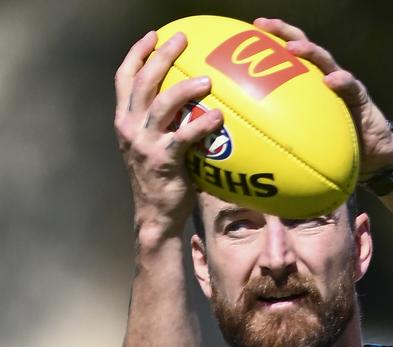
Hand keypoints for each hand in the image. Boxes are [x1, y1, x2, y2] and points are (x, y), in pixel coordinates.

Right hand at [114, 31, 223, 233]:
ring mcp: (145, 144)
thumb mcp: (153, 147)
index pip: (125, 78)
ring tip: (207, 80)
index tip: (153, 35)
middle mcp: (130, 128)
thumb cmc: (161, 181)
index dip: (137, 53)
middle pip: (143, 81)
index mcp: (124, 121)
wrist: (155, 216)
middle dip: (161, 56)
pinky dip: (202, 124)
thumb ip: (164, 125)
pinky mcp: (164, 161)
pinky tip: (218, 116)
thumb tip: (193, 103)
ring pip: (162, 104)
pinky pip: (184, 136)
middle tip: (182, 39)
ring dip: (185, 88)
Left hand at [254, 18, 392, 179]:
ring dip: (308, 52)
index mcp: (309, 85)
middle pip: (303, 47)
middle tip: (263, 26)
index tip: (251, 30)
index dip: (271, 42)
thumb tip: (258, 144)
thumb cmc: (335, 144)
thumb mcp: (306, 138)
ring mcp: (343, 85)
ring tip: (292, 49)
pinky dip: (340, 81)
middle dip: (283, 32)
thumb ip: (286, 134)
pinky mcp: (360, 96)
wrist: (373, 152)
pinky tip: (329, 81)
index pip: (288, 56)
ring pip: (324, 60)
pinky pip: (350, 86)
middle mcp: (324, 77)